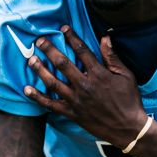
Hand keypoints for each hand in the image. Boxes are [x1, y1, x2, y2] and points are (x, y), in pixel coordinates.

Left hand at [23, 26, 147, 147]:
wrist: (127, 128)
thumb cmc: (129, 100)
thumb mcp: (126, 76)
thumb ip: (112, 57)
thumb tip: (105, 38)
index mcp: (98, 74)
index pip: (82, 50)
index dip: (72, 37)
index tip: (63, 28)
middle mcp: (85, 85)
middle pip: (63, 63)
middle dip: (49, 50)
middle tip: (39, 40)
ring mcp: (76, 100)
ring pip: (53, 82)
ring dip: (40, 70)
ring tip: (31, 60)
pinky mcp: (72, 113)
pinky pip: (51, 105)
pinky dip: (38, 97)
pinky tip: (27, 90)